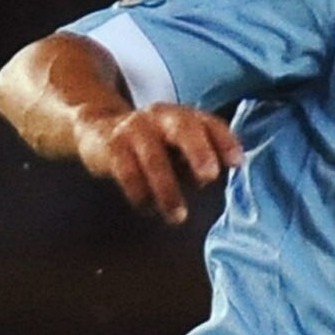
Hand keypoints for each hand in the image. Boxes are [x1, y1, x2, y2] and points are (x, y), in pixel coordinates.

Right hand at [76, 103, 243, 223]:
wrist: (98, 127)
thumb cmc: (153, 145)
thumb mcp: (179, 150)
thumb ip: (202, 163)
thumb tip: (223, 180)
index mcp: (184, 117)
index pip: (209, 123)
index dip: (224, 140)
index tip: (237, 162)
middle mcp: (161, 117)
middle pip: (182, 127)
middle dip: (198, 150)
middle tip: (209, 176)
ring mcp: (134, 129)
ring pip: (153, 156)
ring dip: (167, 188)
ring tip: (178, 217)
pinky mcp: (111, 145)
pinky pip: (126, 169)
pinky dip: (139, 192)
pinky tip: (148, 208)